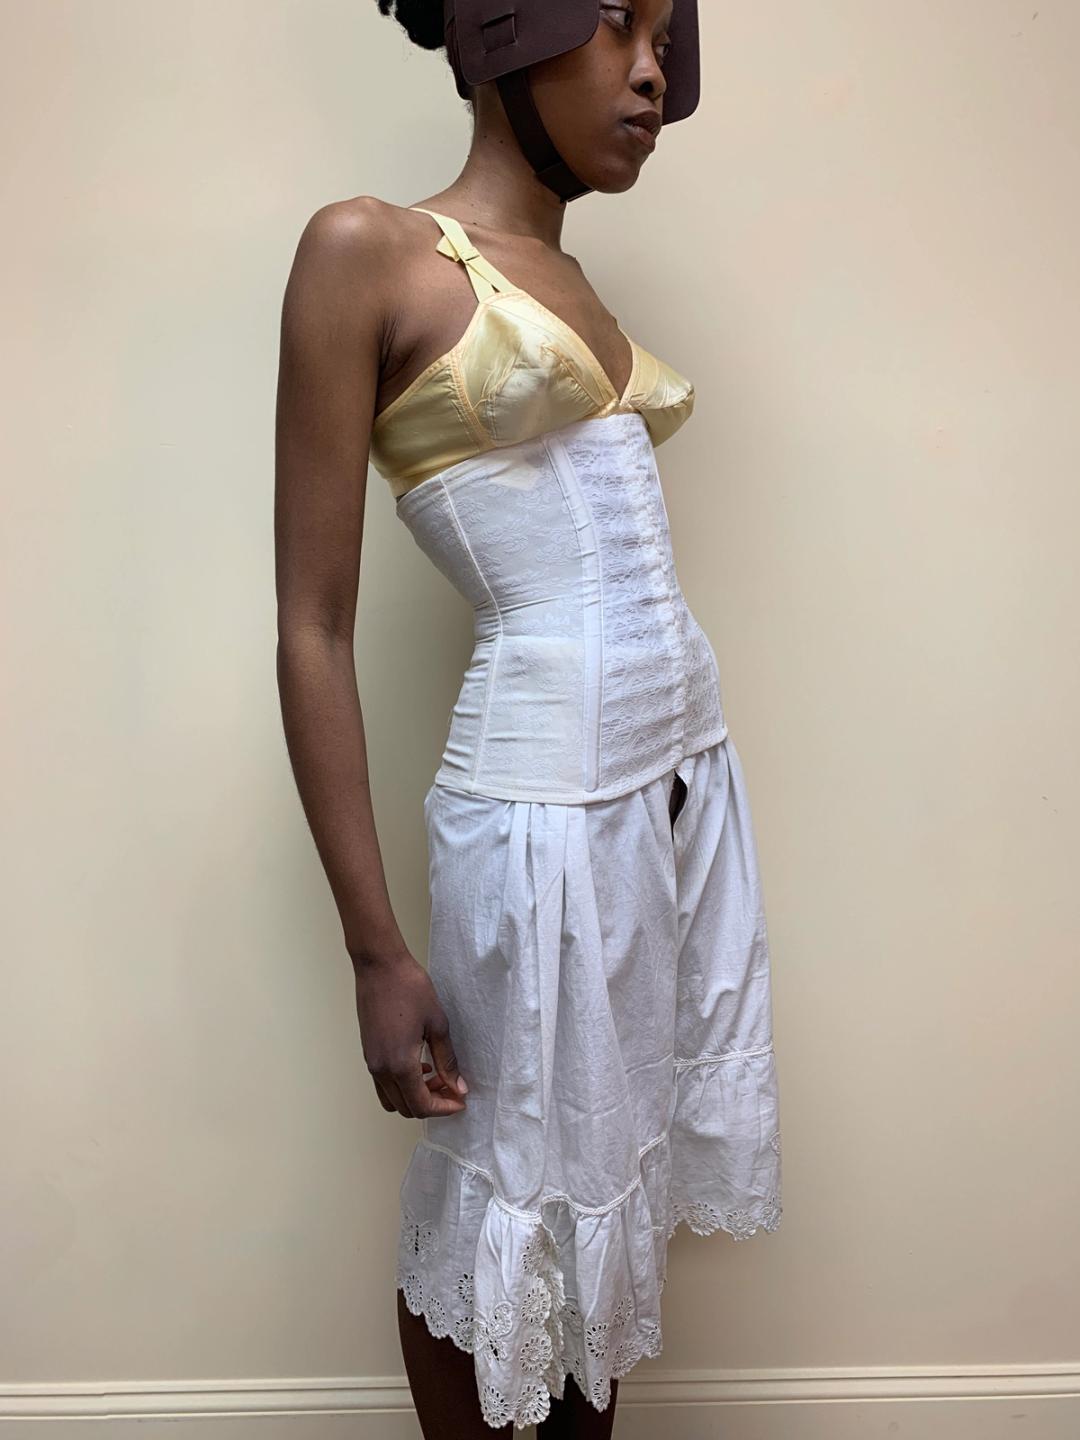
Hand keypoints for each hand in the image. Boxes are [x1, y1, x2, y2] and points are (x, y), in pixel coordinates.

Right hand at [353, 950, 468, 1117]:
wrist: (380, 966)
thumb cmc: (409, 989)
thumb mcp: (437, 1024)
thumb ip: (447, 1060)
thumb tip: (458, 1086)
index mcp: (399, 1065)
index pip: (421, 1105)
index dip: (443, 1109)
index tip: (460, 1101)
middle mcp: (381, 1069)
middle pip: (405, 1107)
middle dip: (431, 1104)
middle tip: (451, 1088)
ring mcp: (371, 1062)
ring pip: (392, 1099)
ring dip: (414, 1096)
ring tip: (436, 1076)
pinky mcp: (368, 1052)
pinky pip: (383, 1083)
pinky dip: (401, 1085)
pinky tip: (419, 1064)